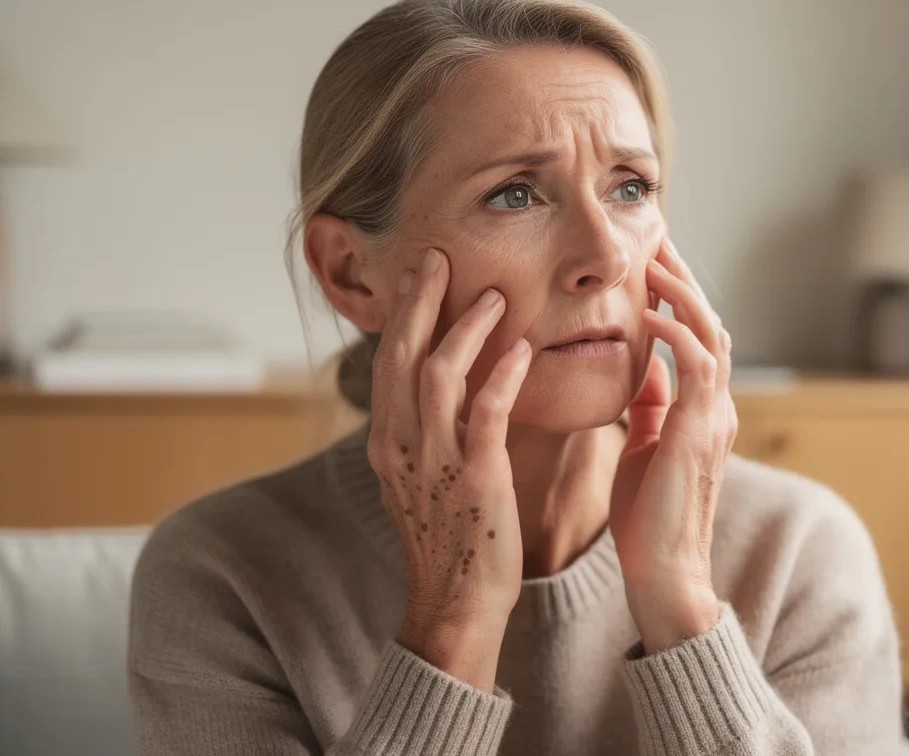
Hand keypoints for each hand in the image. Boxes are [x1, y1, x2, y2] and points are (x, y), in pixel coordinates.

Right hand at [367, 248, 530, 690]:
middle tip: (440, 257)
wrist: (456, 605)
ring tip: (493, 295)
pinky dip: (501, 376)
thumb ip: (424, 434)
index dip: (403, 316)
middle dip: (420, 301)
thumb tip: (435, 394)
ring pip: (439, 374)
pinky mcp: (474, 479)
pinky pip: (485, 413)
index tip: (419, 276)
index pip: (388, 363)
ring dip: (466, 328)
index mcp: (387, 444)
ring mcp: (434, 462)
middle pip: (403, 355)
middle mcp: (401, 446)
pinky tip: (521, 349)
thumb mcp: (421, 482)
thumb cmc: (451, 542)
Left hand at [610, 238, 735, 653]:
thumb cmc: (648, 518)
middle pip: (709, 322)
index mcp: (703, 410)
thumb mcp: (645, 447)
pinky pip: (694, 366)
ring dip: (682, 293)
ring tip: (654, 258)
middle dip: (683, 278)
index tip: (651, 261)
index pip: (697, 336)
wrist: (663, 572)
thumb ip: (651, 406)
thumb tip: (643, 369)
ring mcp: (713, 418)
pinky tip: (647, 312)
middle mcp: (716, 407)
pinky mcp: (697, 432)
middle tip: (657, 237)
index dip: (678, 296)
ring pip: (710, 334)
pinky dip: (673, 332)